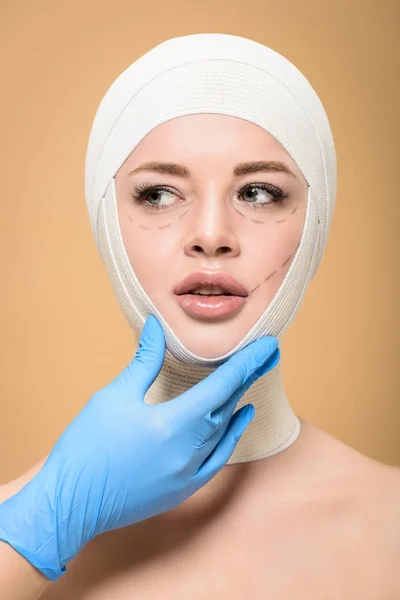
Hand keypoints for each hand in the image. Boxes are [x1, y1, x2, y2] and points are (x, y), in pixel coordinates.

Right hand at [0, 315, 279, 580]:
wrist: (69, 502)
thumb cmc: (87, 446)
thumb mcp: (115, 395)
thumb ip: (144, 360)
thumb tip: (156, 326)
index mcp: (173, 424)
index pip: (222, 386)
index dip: (248, 363)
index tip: (269, 346)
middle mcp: (189, 451)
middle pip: (228, 406)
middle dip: (249, 377)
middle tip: (267, 355)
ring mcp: (188, 473)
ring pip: (224, 430)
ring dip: (239, 401)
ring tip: (251, 378)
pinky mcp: (182, 489)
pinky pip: (218, 459)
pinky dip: (232, 436)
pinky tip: (241, 419)